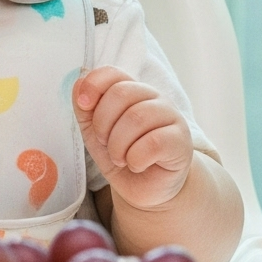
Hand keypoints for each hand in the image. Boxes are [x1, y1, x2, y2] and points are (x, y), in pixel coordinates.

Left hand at [73, 66, 191, 211]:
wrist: (145, 188)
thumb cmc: (121, 154)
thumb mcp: (94, 130)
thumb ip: (84, 106)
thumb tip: (79, 83)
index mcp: (132, 90)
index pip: (113, 73)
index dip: (93, 85)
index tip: (83, 105)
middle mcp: (154, 98)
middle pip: (121, 93)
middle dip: (102, 122)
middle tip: (104, 142)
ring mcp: (172, 117)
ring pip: (136, 117)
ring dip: (117, 144)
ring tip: (119, 158)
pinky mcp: (182, 142)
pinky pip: (153, 143)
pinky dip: (135, 158)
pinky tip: (136, 165)